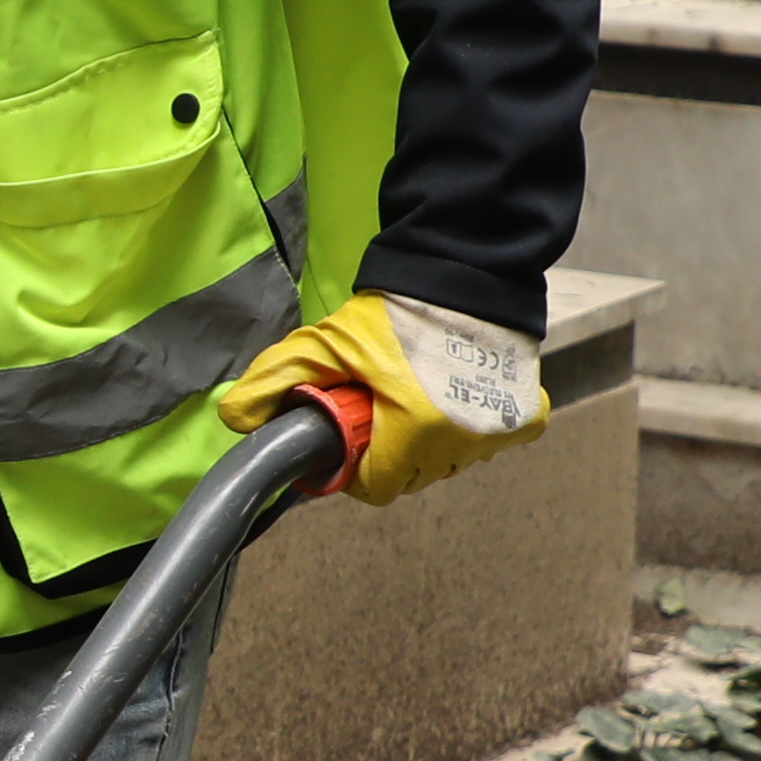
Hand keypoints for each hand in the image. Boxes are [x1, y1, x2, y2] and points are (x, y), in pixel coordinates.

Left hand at [215, 294, 543, 506]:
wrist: (461, 273)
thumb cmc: (393, 313)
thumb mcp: (323, 342)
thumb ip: (275, 379)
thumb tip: (235, 420)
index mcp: (413, 434)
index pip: (375, 487)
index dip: (356, 467)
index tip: (354, 436)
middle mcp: (461, 442)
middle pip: (413, 478)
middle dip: (391, 454)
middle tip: (381, 409)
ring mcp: (496, 432)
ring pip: (450, 463)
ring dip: (431, 443)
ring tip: (416, 396)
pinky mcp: (525, 417)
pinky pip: (491, 443)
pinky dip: (473, 429)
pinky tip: (454, 395)